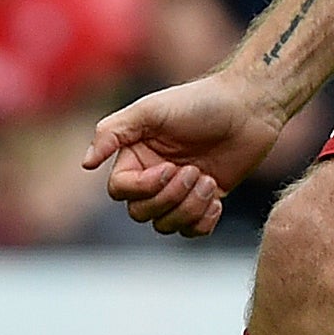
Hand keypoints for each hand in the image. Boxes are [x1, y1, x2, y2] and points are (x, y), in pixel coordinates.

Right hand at [81, 70, 285, 238]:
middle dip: (169, 198)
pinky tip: (216, 199)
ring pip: (166, 225)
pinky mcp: (206, 200)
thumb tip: (84, 164)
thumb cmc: (200, 103)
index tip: (170, 167)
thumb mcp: (151, 110)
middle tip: (195, 172)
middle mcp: (154, 175)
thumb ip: (113, 132)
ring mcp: (180, 190)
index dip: (143, 187)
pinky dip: (203, 221)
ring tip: (208, 181)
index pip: (120, 190)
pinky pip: (193, 231)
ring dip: (189, 208)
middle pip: (141, 213)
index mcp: (136, 155)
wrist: (249, 107)